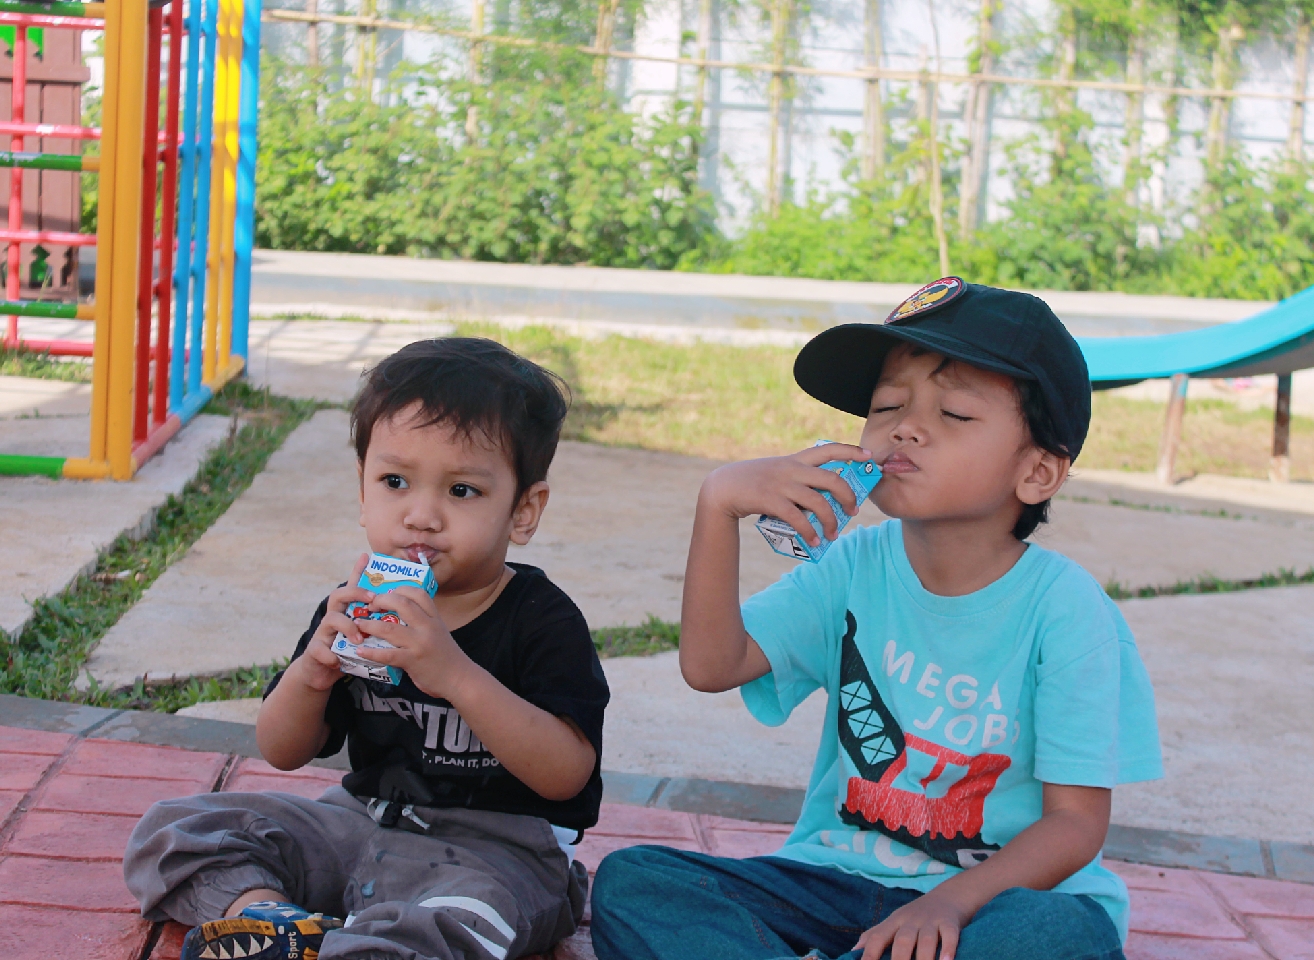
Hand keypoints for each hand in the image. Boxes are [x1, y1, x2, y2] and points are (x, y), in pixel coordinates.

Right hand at [295, 553, 374, 691]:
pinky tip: (338, 661)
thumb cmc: (348, 650)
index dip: (357, 571)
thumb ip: (376, 623)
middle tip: (371, 600)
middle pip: (338, 595)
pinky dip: (330, 655)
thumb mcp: (363, 634)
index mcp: (347, 611)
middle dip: (354, 593)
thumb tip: (400, 612)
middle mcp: (334, 617)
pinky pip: (320, 649)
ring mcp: (323, 632)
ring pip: (330, 619)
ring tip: (358, 638)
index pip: (352, 587)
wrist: (322, 673)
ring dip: (347, 627)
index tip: (366, 557)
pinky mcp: (315, 651)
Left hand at [354, 586, 474, 700]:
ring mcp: (419, 643)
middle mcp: (428, 627)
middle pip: (402, 604)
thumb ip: (423, 623)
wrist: (459, 678)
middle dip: (381, 601)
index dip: (400, 589)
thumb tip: (399, 615)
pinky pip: (387, 654)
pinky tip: (360, 651)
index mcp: (434, 618)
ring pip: (390, 628)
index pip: (418, 593)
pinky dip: (371, 652)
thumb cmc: (447, 656)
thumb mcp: (439, 632)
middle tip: (370, 606)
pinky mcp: (412, 661)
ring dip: (369, 625)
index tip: (387, 592)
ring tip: (358, 625)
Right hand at [699, 443, 871, 546]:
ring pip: (818, 502)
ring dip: (830, 522)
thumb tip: (824, 498)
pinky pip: (798, 519)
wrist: (724, 488)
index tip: (869, 456)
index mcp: (796, 459)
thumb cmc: (754, 482)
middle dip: (848, 496)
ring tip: (833, 535)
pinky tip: (815, 541)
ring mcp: (782, 484)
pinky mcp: (771, 501)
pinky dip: (810, 532)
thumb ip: (798, 477)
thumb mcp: (777, 470)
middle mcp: (792, 469)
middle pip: (831, 479)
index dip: (851, 451)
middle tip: (853, 511)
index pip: (829, 449)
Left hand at [855, 888, 971, 959]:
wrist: (948, 896)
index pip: (877, 937)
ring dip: (924, 958)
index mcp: (894, 922)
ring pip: (925, 940)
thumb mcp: (894, 922)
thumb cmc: (915, 917)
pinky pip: (950, 935)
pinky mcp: (950, 923)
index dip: (870, 953)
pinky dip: (949, 949)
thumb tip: (852, 952)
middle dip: (898, 959)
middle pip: (902, 940)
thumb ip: (874, 936)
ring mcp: (931, 921)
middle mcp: (911, 920)